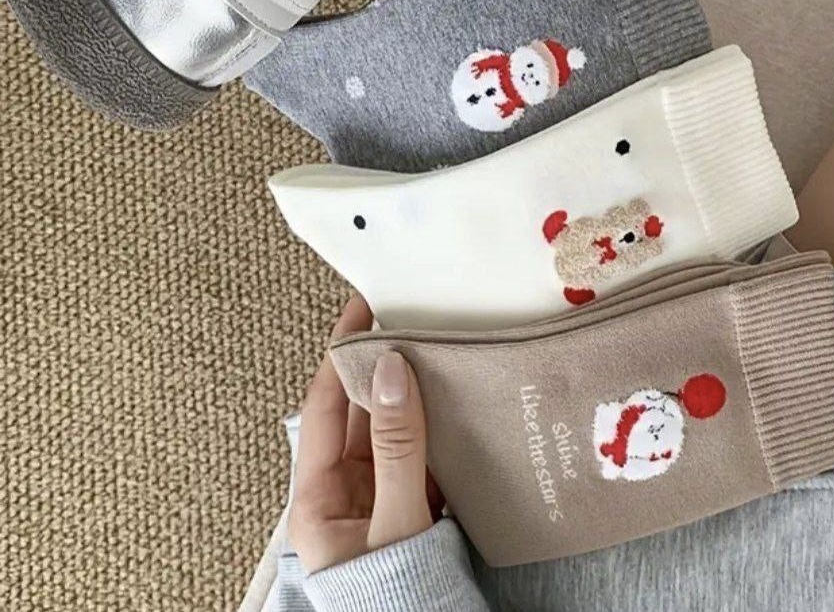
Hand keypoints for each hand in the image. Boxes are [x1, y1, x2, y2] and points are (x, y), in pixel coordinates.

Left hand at [289, 295, 441, 573]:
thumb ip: (397, 447)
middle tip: (405, 316)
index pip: (324, 407)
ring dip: (412, 391)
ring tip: (434, 346)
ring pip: (393, 429)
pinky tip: (455, 397)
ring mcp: (379, 498)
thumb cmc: (394, 597)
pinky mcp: (411, 507)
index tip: (362, 310)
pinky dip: (435, 423)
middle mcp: (343, 492)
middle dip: (380, 365)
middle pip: (359, 413)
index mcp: (317, 497)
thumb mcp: (396, 523)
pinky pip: (420, 452)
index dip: (342, 355)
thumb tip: (392, 369)